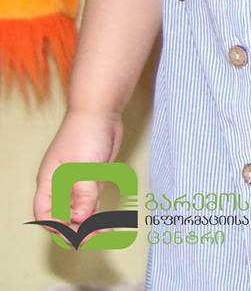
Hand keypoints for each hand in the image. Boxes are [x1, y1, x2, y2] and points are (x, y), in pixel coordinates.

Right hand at [34, 110, 122, 224]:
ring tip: (104, 233)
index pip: (45, 213)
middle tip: (93, 238)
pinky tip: (107, 221)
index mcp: (49, 182)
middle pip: (62, 215)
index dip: (55, 227)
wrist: (101, 111)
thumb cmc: (86, 133)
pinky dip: (97, 212)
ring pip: (79, 210)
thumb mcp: (84, 165)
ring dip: (89, 223)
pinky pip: (92, 201)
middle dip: (75, 229)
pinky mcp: (92, 178)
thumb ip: (84, 193)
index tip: (73, 235)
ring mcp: (76, 182)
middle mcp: (60, 185)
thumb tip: (83, 219)